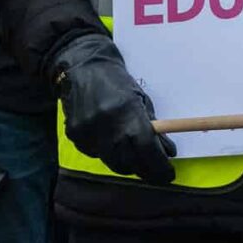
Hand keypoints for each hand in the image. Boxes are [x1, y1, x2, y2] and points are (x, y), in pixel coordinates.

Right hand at [53, 33, 176, 183]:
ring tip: (133, 154)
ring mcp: (88, 133)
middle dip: (144, 170)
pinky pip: (96, 154)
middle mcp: (107, 126)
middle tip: (154, 170)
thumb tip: (168, 153)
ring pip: (112, 162)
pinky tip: (109, 139)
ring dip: (127, 163)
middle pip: (130, 164)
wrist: (82, 67)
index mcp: (128, 113)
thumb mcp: (141, 101)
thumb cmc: (117, 82)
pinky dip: (107, 153)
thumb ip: (153, 128)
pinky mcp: (75, 136)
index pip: (147, 150)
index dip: (159, 168)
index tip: (168, 176)